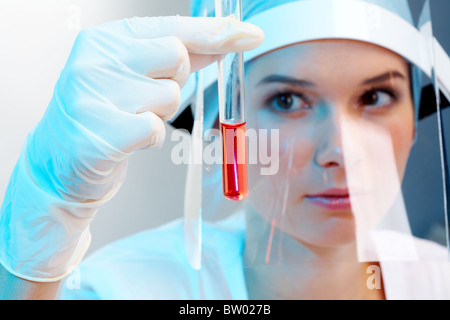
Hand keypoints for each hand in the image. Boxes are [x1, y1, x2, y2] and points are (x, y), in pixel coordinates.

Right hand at [0, 15, 263, 281]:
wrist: (61, 162)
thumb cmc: (107, 115)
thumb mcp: (137, 75)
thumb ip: (181, 56)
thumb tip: (227, 36)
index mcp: (107, 39)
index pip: (173, 28)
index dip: (215, 31)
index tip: (249, 33)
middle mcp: (96, 59)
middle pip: (177, 56)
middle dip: (175, 81)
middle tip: (145, 98)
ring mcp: (93, 93)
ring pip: (169, 96)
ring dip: (159, 114)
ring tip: (130, 120)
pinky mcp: (100, 131)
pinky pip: (154, 129)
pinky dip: (149, 139)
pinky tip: (125, 140)